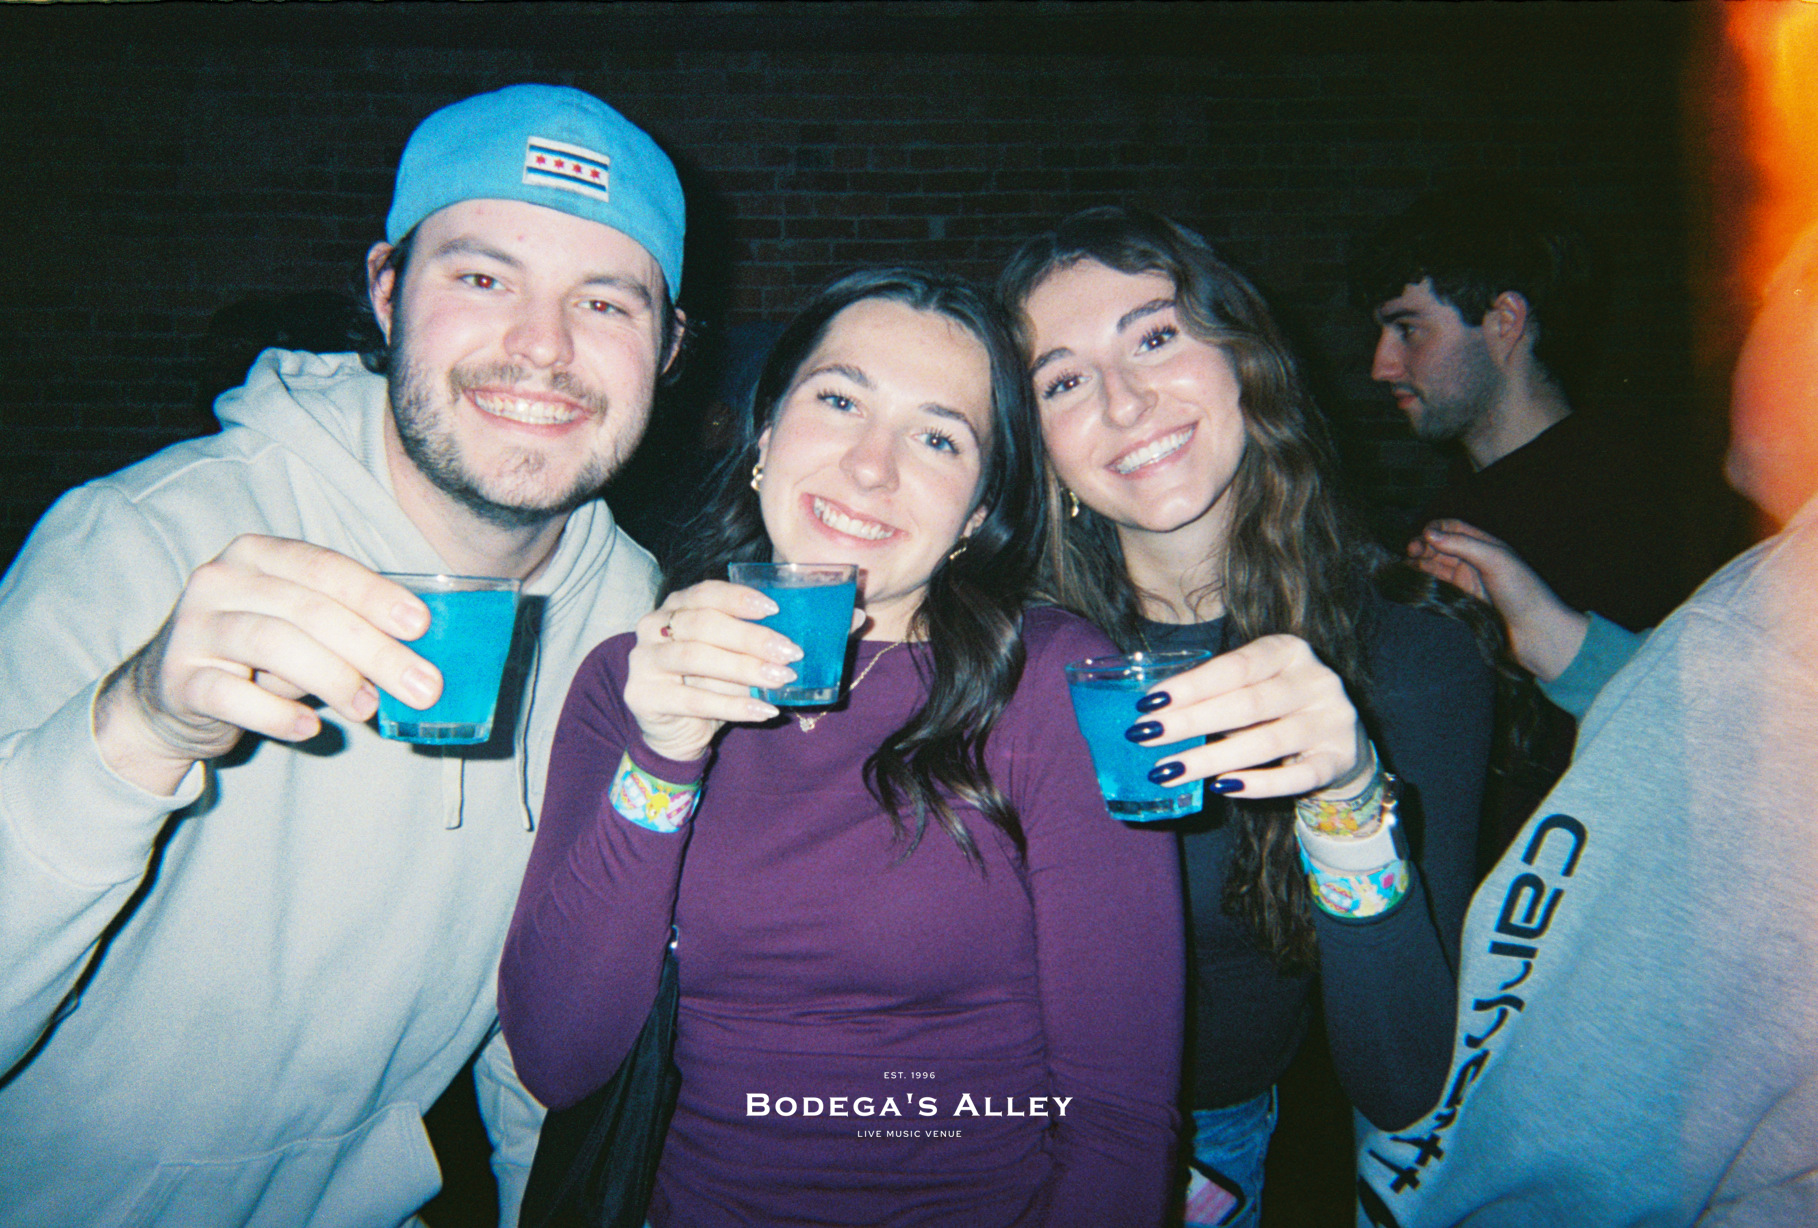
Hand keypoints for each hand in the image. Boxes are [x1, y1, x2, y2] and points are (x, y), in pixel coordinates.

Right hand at [93, 535, 442, 794]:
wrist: (168, 696)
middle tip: (422, 685)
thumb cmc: (256, 656)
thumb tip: (417, 658)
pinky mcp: (177, 680)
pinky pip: (231, 695)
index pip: (325, 567)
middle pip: (309, 610)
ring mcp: (193, 629)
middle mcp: (220, 581)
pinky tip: (310, 728)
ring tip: (368, 707)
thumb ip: (348, 630)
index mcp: (258, 555)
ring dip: (333, 678)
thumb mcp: (300, 630)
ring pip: (273, 644)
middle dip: (374, 649)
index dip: (375, 595)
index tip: (421, 625)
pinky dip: (275, 714)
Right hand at [622, 580, 819, 762]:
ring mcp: (643, 660)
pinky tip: (764, 710)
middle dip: (750, 638)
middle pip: (703, 625)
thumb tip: (815, 633)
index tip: (774, 610)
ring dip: (744, 669)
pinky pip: (693, 699)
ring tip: (780, 679)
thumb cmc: (708, 684)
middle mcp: (653, 626)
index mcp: (676, 606)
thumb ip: (755, 642)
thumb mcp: (731, 657)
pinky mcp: (642, 695)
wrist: (673, 731)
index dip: (739, 599)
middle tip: (789, 652)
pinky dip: (733, 706)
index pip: (706, 593)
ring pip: (696, 658)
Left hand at [1132, 634, 1368, 798]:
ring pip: (1266, 743)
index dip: (1191, 685)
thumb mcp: (1254, 686)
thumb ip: (1217, 693)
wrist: (1342, 740)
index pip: (1236, 667)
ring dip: (1210, 759)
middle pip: (1247, 704)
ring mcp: (1332, 720)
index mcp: (1289, 651)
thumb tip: (1155, 713)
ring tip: (1167, 770)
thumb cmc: (1278, 707)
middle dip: (1190, 721)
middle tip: (1145, 735)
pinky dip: (1257, 784)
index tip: (1149, 703)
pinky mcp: (1340, 760)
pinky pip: (1295, 778)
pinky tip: (1221, 787)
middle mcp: (1316, 680)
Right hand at [1407, 519, 1588, 680]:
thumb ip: (1462, 544)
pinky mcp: (1460, 604)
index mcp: (1485, 547)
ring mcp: (1467, 584)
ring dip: (1418, 566)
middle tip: (1409, 554)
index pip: (1453, 529)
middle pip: (1440, 548)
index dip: (1435, 530)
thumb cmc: (1522, 592)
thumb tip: (1429, 533)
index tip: (1422, 538)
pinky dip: (1422, 585)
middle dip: (1422, 547)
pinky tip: (1412, 584)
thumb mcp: (1495, 560)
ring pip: (1434, 568)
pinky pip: (1436, 589)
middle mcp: (1474, 563)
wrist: (1535, 633)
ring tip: (1404, 569)